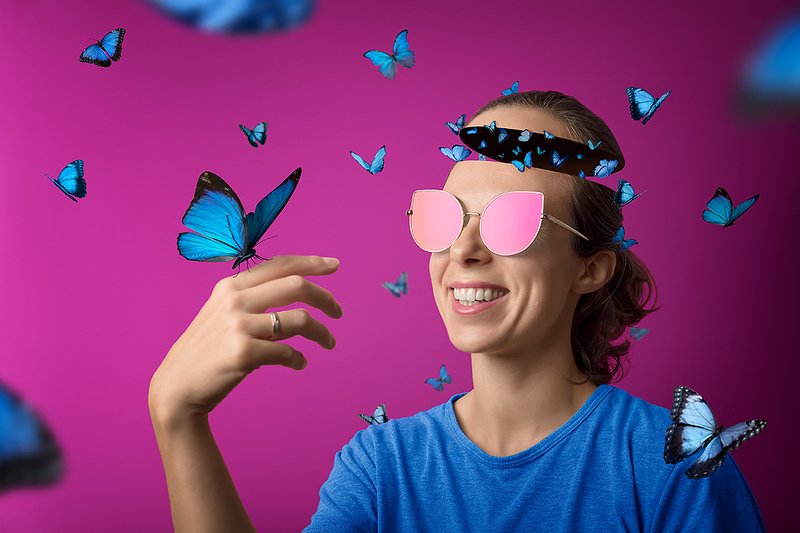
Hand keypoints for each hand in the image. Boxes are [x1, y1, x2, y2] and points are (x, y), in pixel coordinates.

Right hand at [148, 255, 342, 427]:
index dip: (311, 262)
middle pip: (297, 286)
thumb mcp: (221, 312)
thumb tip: (294, 287)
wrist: (177, 387)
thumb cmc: (206, 351)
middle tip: (339, 312)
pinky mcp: (243, 353)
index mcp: (231, 286)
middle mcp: (235, 300)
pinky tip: (300, 363)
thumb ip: (251, 297)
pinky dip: (299, 359)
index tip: (334, 265)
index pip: (280, 264)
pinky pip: (288, 352)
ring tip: (329, 343)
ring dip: (321, 333)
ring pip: (300, 320)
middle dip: (326, 298)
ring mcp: (238, 326)